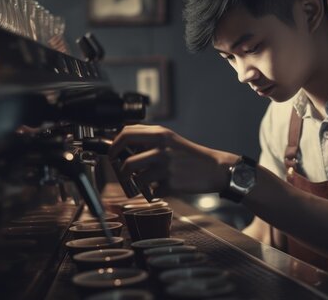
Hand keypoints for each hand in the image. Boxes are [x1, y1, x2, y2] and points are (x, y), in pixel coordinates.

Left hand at [108, 125, 239, 193]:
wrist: (215, 168)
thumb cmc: (191, 156)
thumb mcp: (171, 140)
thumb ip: (150, 141)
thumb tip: (124, 147)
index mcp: (160, 134)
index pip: (126, 133)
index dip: (114, 145)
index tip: (112, 154)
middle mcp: (161, 148)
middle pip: (127, 162)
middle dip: (121, 172)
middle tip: (123, 175)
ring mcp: (166, 166)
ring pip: (137, 179)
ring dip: (137, 186)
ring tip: (144, 186)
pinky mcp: (171, 183)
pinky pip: (152, 191)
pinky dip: (155, 193)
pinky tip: (163, 188)